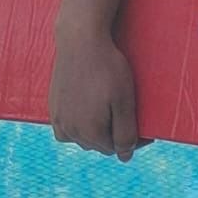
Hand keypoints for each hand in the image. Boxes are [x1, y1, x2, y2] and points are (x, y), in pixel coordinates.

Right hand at [49, 23, 139, 162]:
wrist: (80, 41)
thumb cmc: (107, 68)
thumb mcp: (124, 100)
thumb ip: (126, 132)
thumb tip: (125, 156)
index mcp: (91, 133)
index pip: (116, 149)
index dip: (133, 139)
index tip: (144, 125)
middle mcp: (70, 132)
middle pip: (98, 144)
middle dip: (114, 134)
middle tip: (127, 113)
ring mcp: (59, 120)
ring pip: (81, 138)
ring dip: (95, 131)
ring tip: (108, 111)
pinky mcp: (53, 106)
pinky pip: (66, 128)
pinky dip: (78, 125)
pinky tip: (87, 111)